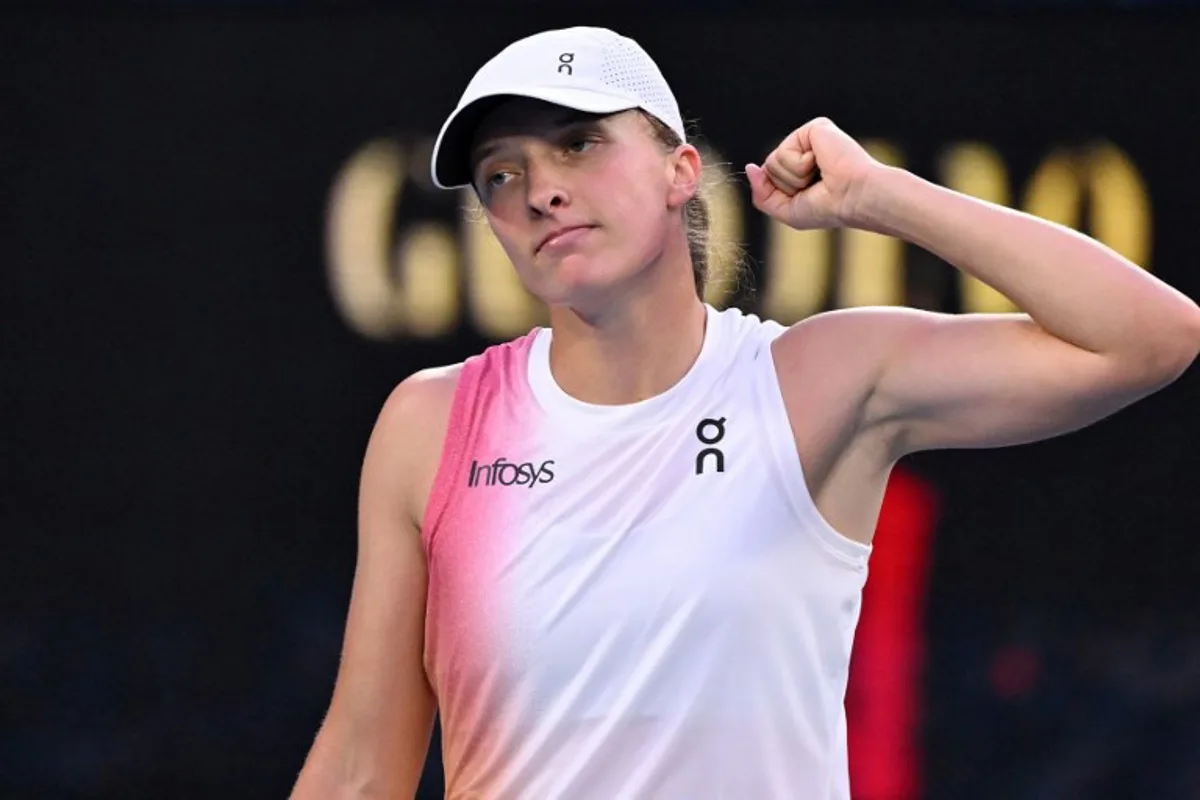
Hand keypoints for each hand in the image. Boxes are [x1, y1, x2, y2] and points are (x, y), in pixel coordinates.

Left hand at [746, 117, 880, 229]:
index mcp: (800, 168)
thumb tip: (750, 168)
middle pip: (769, 167)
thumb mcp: (786, 211)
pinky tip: (821, 162)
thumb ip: (762, 194)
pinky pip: (785, 151)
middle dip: (787, 184)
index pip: (769, 176)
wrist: (853, 198)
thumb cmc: (827, 208)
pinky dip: (800, 164)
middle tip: (815, 185)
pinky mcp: (815, 128)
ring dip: (795, 177)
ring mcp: (809, 138)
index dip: (781, 192)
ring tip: (819, 175)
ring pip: (773, 161)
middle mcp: (804, 151)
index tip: (808, 196)